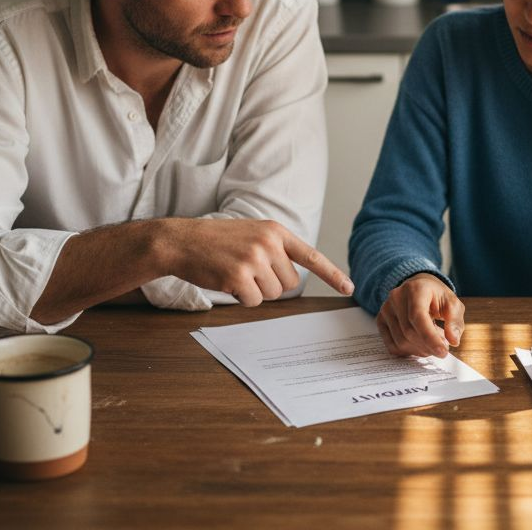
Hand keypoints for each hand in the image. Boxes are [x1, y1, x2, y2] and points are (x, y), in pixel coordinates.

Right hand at [164, 218, 352, 305]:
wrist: (182, 241)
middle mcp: (269, 243)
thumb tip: (291, 279)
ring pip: (273, 294)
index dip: (332, 274)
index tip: (349, 288)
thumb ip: (274, 250)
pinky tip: (227, 281)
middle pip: (289, 283)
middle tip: (247, 270)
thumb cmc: (216, 241)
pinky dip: (242, 298)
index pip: (311, 256)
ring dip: (255, 291)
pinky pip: (254, 301)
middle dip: (270, 284)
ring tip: (235, 272)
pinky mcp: (239, 276)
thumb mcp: (251, 233)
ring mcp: (254, 259)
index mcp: (275, 231)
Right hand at [375, 273, 464, 357]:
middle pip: (409, 332)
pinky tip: (419, 345)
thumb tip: (453, 340)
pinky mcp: (381, 320)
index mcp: (415, 289)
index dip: (430, 337)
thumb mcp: (453, 304)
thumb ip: (455, 321)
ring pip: (400, 342)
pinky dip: (408, 351)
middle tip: (442, 348)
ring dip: (420, 350)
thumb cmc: (437, 297)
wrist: (418, 288)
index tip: (443, 352)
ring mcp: (386, 309)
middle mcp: (396, 297)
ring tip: (432, 344)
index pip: (417, 317)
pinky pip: (392, 346)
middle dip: (428, 346)